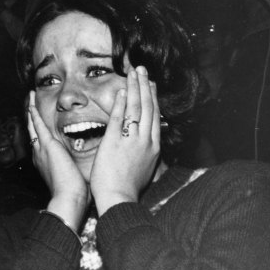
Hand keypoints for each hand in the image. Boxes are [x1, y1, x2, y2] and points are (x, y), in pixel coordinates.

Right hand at [27, 90, 87, 230]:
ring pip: (34, 126)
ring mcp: (42, 150)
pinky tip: (31, 103)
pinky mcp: (47, 146)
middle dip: (32, 118)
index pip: (43, 143)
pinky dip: (34, 113)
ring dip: (31, 111)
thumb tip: (91, 166)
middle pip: (34, 132)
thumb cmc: (75, 194)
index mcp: (47, 163)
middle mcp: (41, 155)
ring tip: (29, 98)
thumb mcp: (76, 177)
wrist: (68, 199)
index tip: (42, 122)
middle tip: (30, 103)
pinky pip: (38, 125)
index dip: (41, 132)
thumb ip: (79, 168)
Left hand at [90, 66, 161, 214]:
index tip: (150, 84)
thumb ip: (146, 154)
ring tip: (133, 72)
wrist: (119, 199)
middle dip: (145, 85)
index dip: (152, 97)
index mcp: (153, 147)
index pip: (155, 116)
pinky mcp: (114, 141)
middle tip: (142, 70)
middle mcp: (145, 140)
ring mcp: (131, 140)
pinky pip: (118, 118)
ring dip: (135, 88)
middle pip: (148, 107)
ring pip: (136, 108)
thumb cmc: (128, 188)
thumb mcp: (145, 169)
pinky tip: (120, 91)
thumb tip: (145, 146)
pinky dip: (120, 103)